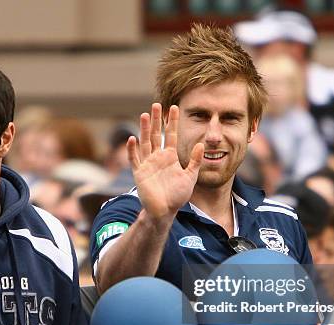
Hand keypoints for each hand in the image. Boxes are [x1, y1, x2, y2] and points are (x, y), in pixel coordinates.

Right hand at [127, 103, 203, 220]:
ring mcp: (147, 164)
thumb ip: (194, 161)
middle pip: (155, 135)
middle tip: (156, 105)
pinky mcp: (139, 173)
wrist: (165, 210)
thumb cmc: (177, 195)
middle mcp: (157, 158)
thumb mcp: (190, 176)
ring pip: (144, 143)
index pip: (170, 135)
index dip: (172, 122)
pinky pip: (135, 160)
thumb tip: (201, 144)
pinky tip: (132, 139)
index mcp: (169, 157)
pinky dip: (132, 150)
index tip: (174, 107)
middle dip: (156, 120)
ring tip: (144, 115)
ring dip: (143, 129)